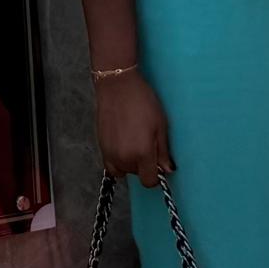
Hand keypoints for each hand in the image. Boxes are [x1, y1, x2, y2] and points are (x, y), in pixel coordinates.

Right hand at [96, 74, 174, 188]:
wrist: (118, 86)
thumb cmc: (142, 101)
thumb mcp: (161, 125)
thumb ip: (163, 151)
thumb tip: (167, 169)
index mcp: (142, 153)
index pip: (150, 181)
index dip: (156, 175)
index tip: (159, 164)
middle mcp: (125, 158)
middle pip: (137, 174)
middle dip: (144, 164)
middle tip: (147, 143)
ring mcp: (110, 154)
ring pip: (124, 170)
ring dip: (131, 162)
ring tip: (134, 141)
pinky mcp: (101, 147)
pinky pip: (111, 165)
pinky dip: (118, 160)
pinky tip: (123, 144)